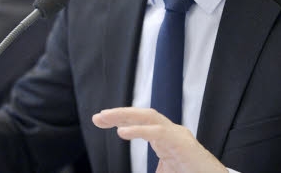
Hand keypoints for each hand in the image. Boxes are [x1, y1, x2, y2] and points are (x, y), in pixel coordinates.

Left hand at [92, 107, 226, 172]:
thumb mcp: (164, 172)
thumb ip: (150, 169)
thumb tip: (133, 172)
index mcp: (165, 138)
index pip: (140, 121)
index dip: (120, 119)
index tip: (100, 121)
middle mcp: (171, 132)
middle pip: (142, 114)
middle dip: (119, 113)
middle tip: (98, 117)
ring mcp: (178, 134)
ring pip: (149, 116)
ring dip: (126, 115)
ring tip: (107, 118)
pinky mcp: (182, 142)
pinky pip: (158, 131)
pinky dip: (139, 130)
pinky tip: (123, 132)